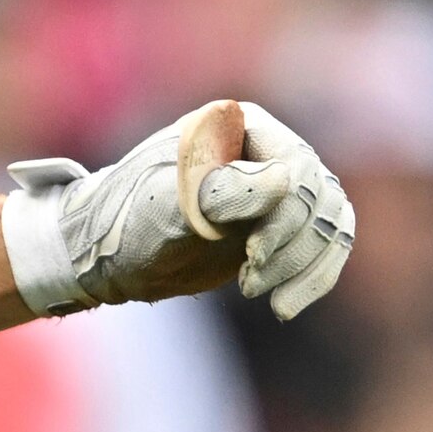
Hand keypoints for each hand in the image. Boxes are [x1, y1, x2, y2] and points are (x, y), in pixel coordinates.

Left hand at [1, 99, 353, 320]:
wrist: (103, 256)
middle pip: (319, 198)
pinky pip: (322, 246)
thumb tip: (286, 180)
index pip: (296, 167)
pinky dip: (314, 276)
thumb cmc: (125, 221)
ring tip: (275, 306)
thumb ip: (220, 191)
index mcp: (238, 125)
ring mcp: (276, 188)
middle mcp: (265, 150)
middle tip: (250, 284)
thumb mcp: (165, 207)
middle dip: (294, 247)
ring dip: (310, 267)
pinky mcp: (277, 227)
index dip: (286, 216)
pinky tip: (285, 305)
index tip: (251, 256)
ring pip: (329, 224)